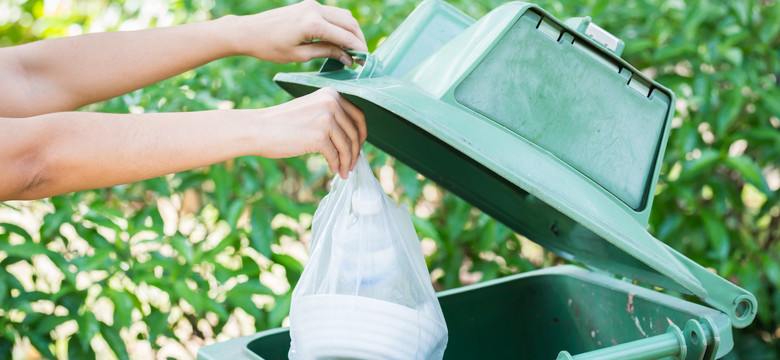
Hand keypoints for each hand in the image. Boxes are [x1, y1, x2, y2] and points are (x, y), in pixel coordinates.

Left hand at [228, 0, 366, 65]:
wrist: (248, 31)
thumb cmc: (270, 47)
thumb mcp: (300, 55)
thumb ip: (327, 53)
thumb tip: (348, 58)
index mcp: (312, 23)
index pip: (346, 36)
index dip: (359, 50)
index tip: (366, 63)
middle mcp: (315, 9)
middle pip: (350, 23)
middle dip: (359, 40)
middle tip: (363, 58)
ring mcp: (312, 4)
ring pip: (344, 16)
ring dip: (352, 32)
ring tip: (354, 51)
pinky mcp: (309, 5)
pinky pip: (333, 14)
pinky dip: (342, 26)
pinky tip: (342, 40)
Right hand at [252, 88, 366, 178]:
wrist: (259, 128)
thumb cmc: (282, 122)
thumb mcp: (311, 109)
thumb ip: (330, 116)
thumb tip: (350, 136)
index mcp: (331, 94)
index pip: (358, 115)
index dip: (361, 134)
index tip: (357, 147)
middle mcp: (332, 103)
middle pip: (356, 131)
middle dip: (356, 150)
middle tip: (352, 163)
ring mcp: (327, 119)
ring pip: (348, 145)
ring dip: (347, 161)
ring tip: (344, 171)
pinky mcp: (320, 137)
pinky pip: (336, 155)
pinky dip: (337, 165)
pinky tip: (333, 170)